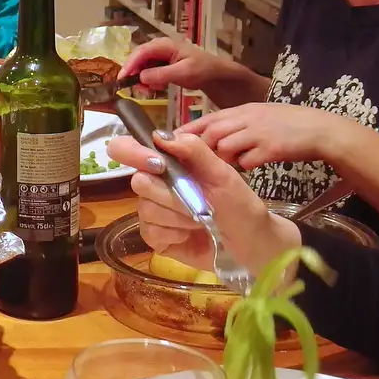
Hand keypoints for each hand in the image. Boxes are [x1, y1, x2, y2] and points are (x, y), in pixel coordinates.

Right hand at [106, 131, 299, 273]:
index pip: (127, 148)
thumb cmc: (239, 203)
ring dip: (179, 217)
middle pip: (139, 181)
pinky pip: (151, 232)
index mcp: (167, 163)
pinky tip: (190, 235)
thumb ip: (194, 150)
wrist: (250, 243)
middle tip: (198, 202)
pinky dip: (175, 234)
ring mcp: (152, 211)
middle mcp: (154, 184)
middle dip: (172, 194)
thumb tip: (159, 135)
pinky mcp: (155, 237)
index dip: (133, 153)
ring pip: (147, 209)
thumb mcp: (223, 172)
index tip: (158, 164)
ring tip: (200, 221)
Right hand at [120, 37, 265, 106]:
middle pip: (139, 58)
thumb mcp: (183, 73)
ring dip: (141, 77)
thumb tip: (140, 77)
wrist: (218, 75)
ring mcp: (162, 55)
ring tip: (146, 90)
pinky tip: (156, 88)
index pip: (141, 52)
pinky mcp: (164, 64)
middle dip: (133, 72)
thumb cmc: (203, 70)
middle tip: (131, 87)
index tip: (121, 79)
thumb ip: (161, 74)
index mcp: (165, 45)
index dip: (129, 65)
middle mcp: (160, 47)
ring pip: (143, 65)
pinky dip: (149, 80)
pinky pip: (150, 71)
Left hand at [179, 102, 358, 171]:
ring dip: (220, 161)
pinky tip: (248, 169)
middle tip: (192, 165)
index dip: (186, 133)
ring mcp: (259, 132)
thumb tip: (211, 138)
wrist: (322, 129)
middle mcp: (247, 119)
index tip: (168, 143)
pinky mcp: (272, 148)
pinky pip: (247, 160)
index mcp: (242, 111)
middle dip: (198, 150)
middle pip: (211, 133)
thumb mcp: (259, 117)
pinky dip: (243, 167)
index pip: (206, 120)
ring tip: (222, 170)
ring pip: (224, 147)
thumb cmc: (289, 125)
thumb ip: (235, 125)